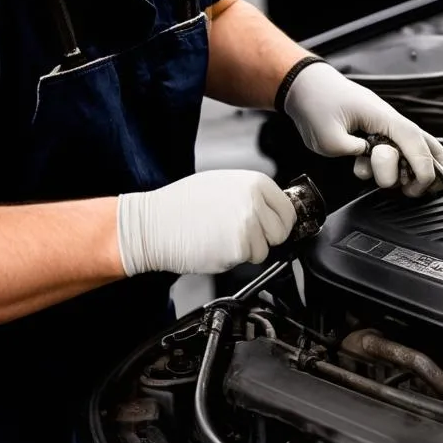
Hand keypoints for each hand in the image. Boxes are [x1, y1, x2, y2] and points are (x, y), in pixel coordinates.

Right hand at [116, 171, 296, 275]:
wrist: (154, 225)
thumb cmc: (181, 205)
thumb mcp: (223, 184)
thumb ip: (252, 194)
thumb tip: (273, 207)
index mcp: (255, 183)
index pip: (288, 209)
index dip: (280, 221)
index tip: (272, 226)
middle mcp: (255, 202)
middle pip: (281, 231)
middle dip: (266, 237)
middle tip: (243, 234)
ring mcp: (248, 226)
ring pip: (265, 249)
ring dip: (248, 249)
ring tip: (223, 237)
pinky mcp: (238, 249)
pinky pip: (248, 260)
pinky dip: (234, 258)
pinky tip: (215, 246)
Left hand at [283, 62, 442, 196]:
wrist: (308, 87)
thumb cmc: (317, 103)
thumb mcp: (325, 134)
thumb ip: (350, 150)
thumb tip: (366, 159)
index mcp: (383, 117)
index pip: (415, 142)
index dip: (422, 167)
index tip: (417, 187)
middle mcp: (391, 122)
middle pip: (429, 146)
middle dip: (425, 173)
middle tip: (407, 189)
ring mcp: (387, 129)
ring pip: (415, 153)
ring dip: (399, 172)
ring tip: (374, 173)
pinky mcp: (380, 136)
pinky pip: (396, 155)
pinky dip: (386, 168)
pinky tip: (363, 166)